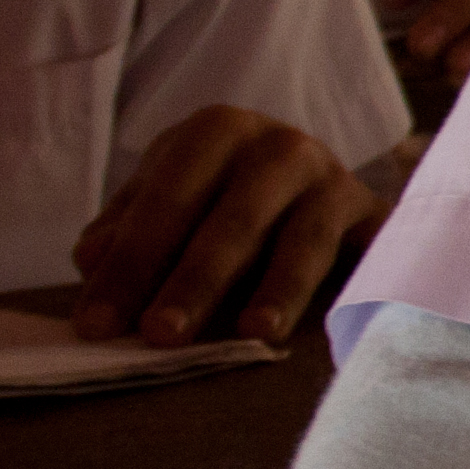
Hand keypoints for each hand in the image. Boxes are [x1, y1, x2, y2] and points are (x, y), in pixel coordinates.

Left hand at [71, 106, 381, 345]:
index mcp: (214, 132)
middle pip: (231, 219)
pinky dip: (343, 291)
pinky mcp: (375, 215)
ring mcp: (332, 176)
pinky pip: (361, 258)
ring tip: (249, 334)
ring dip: (275, 289)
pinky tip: (323, 328)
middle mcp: (278, 144)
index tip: (96, 326)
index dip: (129, 265)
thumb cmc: (220, 210)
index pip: (165, 201)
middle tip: (159, 336)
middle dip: (193, 281)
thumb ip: (126, 238)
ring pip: (301, 238)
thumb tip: (94, 261)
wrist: (316, 202)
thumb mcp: (166, 213)